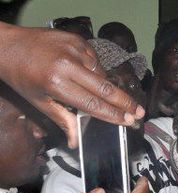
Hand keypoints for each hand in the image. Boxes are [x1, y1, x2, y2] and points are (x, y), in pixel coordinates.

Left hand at [0, 23, 143, 146]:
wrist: (8, 45)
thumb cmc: (22, 76)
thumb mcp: (39, 102)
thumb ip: (63, 120)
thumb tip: (75, 142)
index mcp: (56, 83)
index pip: (93, 103)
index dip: (113, 114)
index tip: (129, 121)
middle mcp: (67, 65)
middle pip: (106, 88)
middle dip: (126, 103)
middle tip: (140, 113)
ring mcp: (74, 49)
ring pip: (102, 74)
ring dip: (106, 86)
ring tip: (102, 92)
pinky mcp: (77, 40)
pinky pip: (95, 60)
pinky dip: (95, 70)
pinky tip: (87, 74)